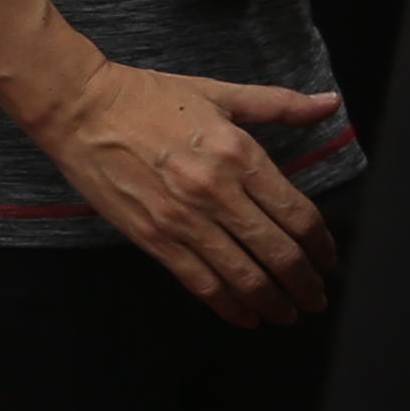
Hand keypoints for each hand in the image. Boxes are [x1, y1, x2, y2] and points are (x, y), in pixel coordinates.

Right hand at [27, 59, 345, 322]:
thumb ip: (278, 105)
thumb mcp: (218, 93)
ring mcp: (185, 220)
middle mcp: (218, 192)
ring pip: (245, 277)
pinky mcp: (155, 239)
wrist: (80, 109)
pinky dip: (230, 307)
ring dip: (274, 303)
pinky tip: (246, 317)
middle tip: (317, 298)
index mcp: (239, 154)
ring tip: (287, 314)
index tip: (328, 258)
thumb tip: (329, 104)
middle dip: (306, 284)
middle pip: (279, 253)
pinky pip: (202, 283)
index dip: (321, 245)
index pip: (298, 214)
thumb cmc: (148, 97)